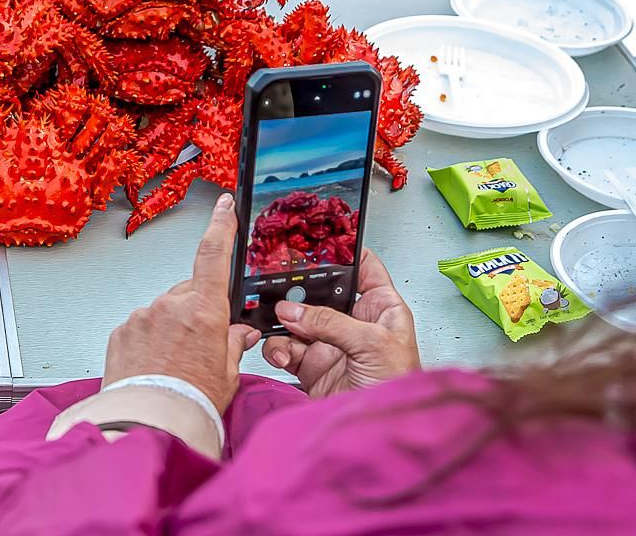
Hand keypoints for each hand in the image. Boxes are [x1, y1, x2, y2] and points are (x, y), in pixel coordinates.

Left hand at [103, 193, 258, 412]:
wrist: (150, 422)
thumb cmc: (191, 402)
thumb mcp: (228, 373)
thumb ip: (233, 344)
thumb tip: (240, 333)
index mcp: (204, 311)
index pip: (214, 254)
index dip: (221, 224)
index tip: (224, 205)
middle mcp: (170, 306)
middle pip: (190, 293)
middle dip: (197, 310)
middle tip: (201, 345)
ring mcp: (142, 317)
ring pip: (164, 312)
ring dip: (171, 329)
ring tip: (175, 364)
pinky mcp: (122, 332)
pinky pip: (142, 327)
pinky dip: (149, 341)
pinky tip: (155, 366)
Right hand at [262, 248, 419, 398]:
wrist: (380, 435)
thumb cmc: (400, 389)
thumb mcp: (372, 345)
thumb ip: (330, 322)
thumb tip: (293, 309)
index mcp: (381, 309)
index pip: (364, 269)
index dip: (344, 253)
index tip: (319, 243)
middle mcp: (354, 323)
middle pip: (319, 293)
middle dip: (298, 291)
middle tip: (283, 289)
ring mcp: (330, 344)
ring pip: (296, 320)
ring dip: (284, 323)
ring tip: (284, 328)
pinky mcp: (311, 366)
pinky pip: (285, 348)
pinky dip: (277, 349)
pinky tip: (283, 354)